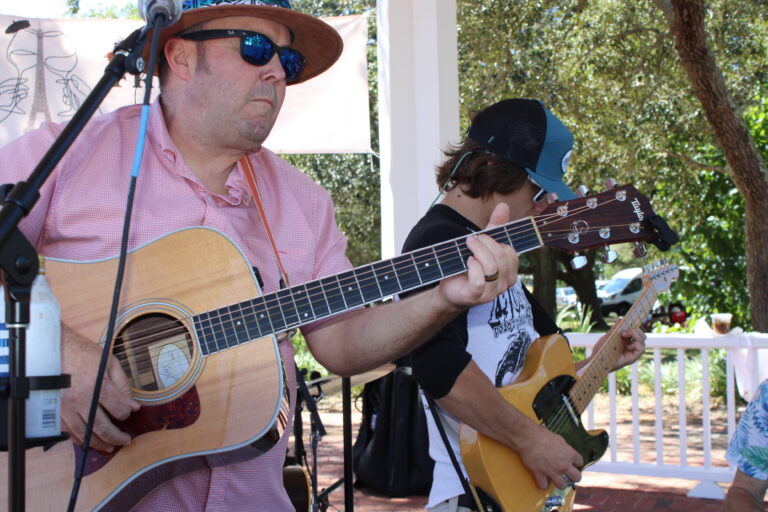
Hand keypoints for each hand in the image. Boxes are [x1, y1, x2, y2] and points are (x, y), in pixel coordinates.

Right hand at [61, 326, 139, 451]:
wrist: (53, 350)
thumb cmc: (82, 353)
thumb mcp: (109, 362)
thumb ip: (123, 385)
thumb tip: (133, 406)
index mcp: (97, 384)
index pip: (118, 409)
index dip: (126, 413)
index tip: (128, 413)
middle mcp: (81, 399)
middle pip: (102, 427)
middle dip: (117, 437)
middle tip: (125, 441)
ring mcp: (65, 407)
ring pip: (84, 434)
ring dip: (98, 443)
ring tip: (109, 447)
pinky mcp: (55, 411)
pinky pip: (67, 432)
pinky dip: (79, 439)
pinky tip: (88, 441)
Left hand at [437, 203, 518, 308]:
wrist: (450, 288)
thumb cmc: (468, 267)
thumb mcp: (482, 245)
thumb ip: (494, 227)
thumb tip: (503, 205)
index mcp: (510, 271)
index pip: (510, 251)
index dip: (494, 240)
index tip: (479, 237)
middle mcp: (505, 283)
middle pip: (502, 256)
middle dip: (484, 243)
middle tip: (470, 240)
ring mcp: (493, 291)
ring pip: (491, 266)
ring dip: (477, 251)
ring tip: (467, 247)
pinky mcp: (478, 296)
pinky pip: (480, 279)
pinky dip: (472, 266)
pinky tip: (467, 262)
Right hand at [517, 422, 583, 489]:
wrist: (528, 437)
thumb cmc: (541, 435)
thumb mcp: (558, 439)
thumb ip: (564, 448)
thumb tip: (565, 452)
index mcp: (569, 454)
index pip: (580, 462)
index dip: (575, 464)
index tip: (572, 464)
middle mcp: (563, 464)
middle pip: (576, 478)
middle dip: (572, 477)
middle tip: (567, 475)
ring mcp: (552, 471)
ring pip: (562, 486)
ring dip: (559, 483)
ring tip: (555, 479)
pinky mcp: (540, 474)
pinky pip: (544, 486)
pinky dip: (542, 484)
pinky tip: (541, 479)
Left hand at [592, 321, 646, 370]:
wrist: (596, 360)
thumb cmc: (601, 349)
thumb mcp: (608, 336)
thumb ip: (615, 328)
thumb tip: (621, 319)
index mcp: (627, 340)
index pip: (637, 331)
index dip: (636, 326)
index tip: (631, 321)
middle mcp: (632, 346)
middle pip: (642, 334)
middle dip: (635, 330)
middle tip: (623, 332)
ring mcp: (632, 352)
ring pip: (643, 340)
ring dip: (635, 335)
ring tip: (623, 335)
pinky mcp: (632, 358)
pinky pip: (641, 349)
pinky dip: (636, 344)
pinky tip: (627, 346)